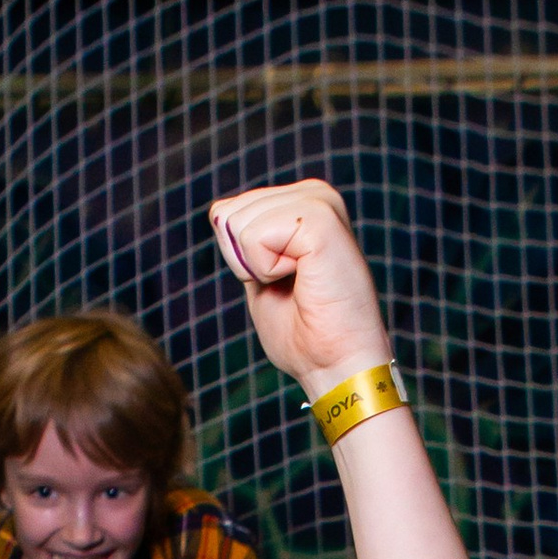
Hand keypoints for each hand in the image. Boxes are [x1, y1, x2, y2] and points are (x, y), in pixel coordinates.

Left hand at [207, 179, 389, 393]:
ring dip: (258, 268)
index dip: (238, 259)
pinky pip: (254, 236)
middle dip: (245, 261)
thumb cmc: (304, 333)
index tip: (280, 282)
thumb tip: (220, 211)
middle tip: (290, 287)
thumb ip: (245, 240)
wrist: (337, 364)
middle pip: (228, 213)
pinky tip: (304, 280)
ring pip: (238, 222)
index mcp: (302, 202)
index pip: (227, 211)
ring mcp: (320, 202)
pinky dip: (266, 270)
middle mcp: (314, 193)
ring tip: (300, 284)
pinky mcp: (321, 218)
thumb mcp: (261, 275)